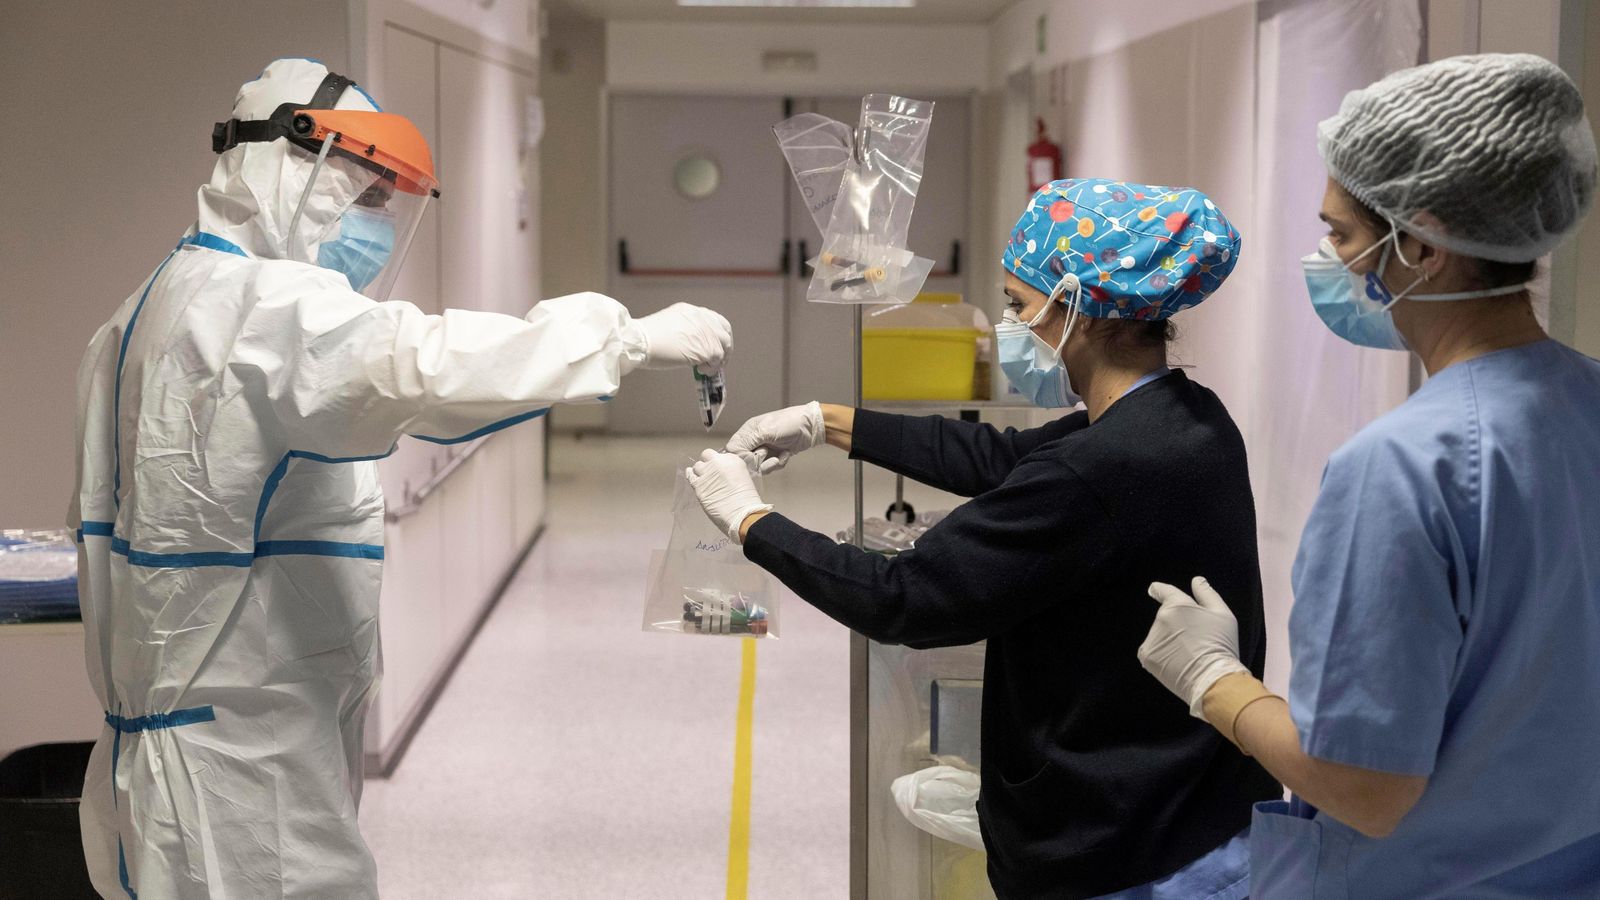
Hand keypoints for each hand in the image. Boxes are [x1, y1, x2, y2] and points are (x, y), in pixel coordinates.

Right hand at [636, 303, 732, 371]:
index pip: (713, 319)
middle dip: (725, 346)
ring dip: (718, 359)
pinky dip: (712, 368)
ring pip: (724, 345)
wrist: (639, 342)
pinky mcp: (706, 347)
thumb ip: (684, 332)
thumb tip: (694, 348)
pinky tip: (700, 371)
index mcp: (690, 311)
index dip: (717, 334)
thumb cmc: (645, 339)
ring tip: (707, 368)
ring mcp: (705, 331)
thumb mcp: (668, 327)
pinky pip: (718, 359)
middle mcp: (700, 317)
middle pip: (724, 330)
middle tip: (720, 360)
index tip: (716, 345)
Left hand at [685, 450, 772, 542]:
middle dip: (707, 462)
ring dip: (700, 471)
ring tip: (704, 478)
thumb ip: (731, 470)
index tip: (719, 468)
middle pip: (707, 455)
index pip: (719, 454)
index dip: (718, 462)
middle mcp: (718, 463)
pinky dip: (690, 475)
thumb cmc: (746, 500)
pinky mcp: (698, 485)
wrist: (742, 513)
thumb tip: (722, 472)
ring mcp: (707, 473)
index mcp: (732, 459)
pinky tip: (690, 474)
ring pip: (697, 466)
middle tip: (710, 471)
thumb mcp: (743, 477)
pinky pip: (690, 476)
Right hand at [725, 402, 825, 474]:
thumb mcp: (766, 430)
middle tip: (768, 454)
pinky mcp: (774, 456)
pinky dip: (779, 463)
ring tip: (780, 455)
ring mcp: (765, 450)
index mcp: (748, 432)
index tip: (753, 458)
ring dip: (771, 464)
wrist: (811, 427)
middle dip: (758, 462)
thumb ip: (747, 441)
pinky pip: (770, 468)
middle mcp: (754, 441)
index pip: (733, 449)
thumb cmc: (789, 423)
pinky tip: (786, 454)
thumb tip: (732, 452)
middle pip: (745, 461)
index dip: (741, 457)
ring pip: (758, 467)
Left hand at [1138, 577, 1249, 717]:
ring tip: (1189, 654)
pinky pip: (1152, 651)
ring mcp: (1152, 638)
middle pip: (1166, 617)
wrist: (1213, 679)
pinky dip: (1161, 655)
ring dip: (1169, 641)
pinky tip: (1176, 662)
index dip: (1159, 590)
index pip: (1164, 591)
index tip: (1154, 589)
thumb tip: (1196, 580)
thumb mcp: (1223, 615)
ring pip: (1160, 635)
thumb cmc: (1221, 645)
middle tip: (1195, 640)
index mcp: (1178, 605)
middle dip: (1177, 625)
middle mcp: (1161, 618)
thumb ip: (1207, 594)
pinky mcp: (1147, 656)